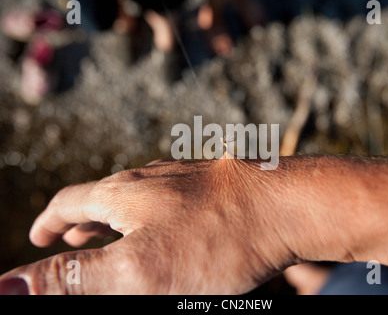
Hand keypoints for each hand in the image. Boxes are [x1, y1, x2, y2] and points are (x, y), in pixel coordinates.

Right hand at [0, 159, 299, 294]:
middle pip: (102, 197)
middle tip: (68, 239)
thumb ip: (74, 278)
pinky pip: (168, 199)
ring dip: (115, 217)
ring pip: (136, 197)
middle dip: (81, 220)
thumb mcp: (135, 270)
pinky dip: (151, 215)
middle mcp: (149, 177)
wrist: (284, 207)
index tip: (39, 237)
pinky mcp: (211, 186)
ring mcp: (183, 178)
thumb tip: (7, 287)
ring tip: (110, 233)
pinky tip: (165, 226)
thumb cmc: (213, 240)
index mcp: (122, 192)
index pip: (70, 203)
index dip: (49, 222)